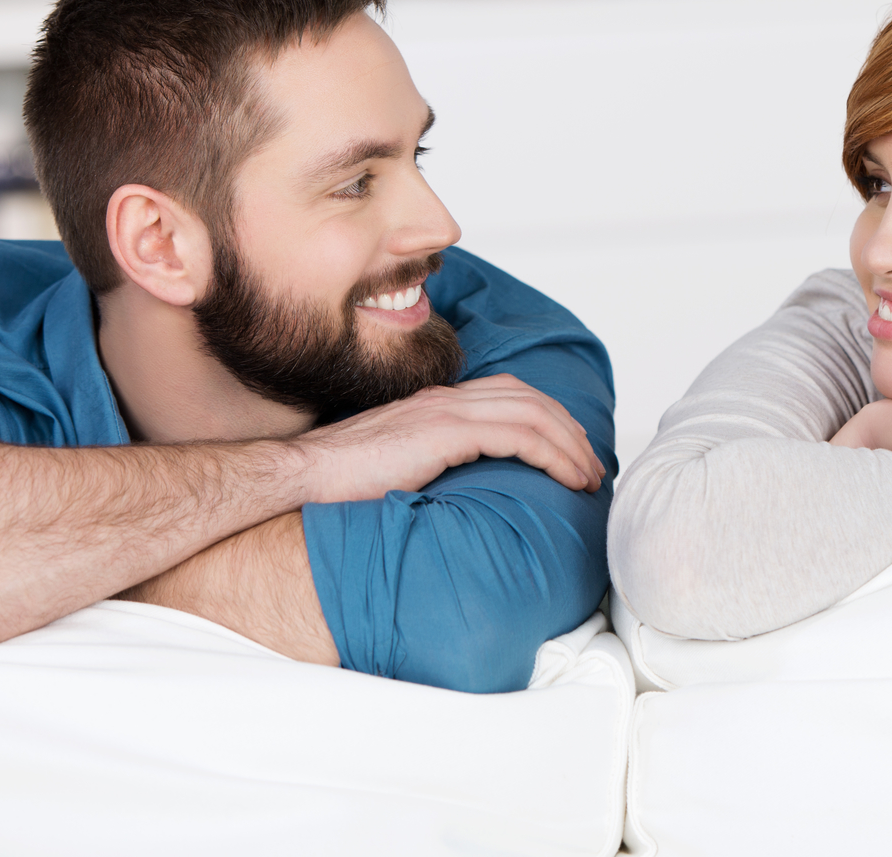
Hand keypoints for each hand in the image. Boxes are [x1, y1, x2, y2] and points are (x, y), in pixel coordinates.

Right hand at [297, 374, 604, 501]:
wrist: (300, 476)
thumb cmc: (336, 484)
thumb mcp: (394, 469)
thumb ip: (426, 467)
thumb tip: (448, 496)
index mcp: (433, 405)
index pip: (506, 395)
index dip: (545, 418)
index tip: (567, 452)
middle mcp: (444, 399)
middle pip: (528, 398)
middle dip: (568, 429)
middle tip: (591, 466)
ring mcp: (444, 411)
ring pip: (532, 413)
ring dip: (570, 443)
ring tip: (589, 477)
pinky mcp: (445, 432)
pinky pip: (518, 435)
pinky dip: (553, 453)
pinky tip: (568, 478)